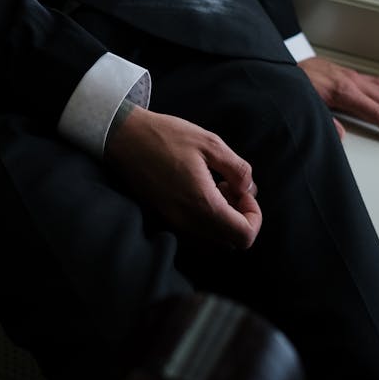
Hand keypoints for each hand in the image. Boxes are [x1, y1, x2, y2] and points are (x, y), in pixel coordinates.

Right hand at [104, 107, 261, 248]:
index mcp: (204, 205)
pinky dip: (204, 221)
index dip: (254, 216)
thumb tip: (248, 189)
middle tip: (231, 189)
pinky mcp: (162, 219)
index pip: (244, 236)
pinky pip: (193, 235)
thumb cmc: (166, 136)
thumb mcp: (211, 143)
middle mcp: (188, 222)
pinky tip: (198, 193)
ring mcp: (173, 224)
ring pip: (211, 242)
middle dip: (239, 219)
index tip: (243, 192)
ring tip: (216, 191)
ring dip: (222, 222)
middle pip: (230, 243)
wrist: (124, 138)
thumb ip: (238, 169)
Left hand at [298, 57, 378, 147]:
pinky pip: (377, 83)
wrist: (280, 63)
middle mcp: (352, 82)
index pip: (378, 113)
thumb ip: (324, 121)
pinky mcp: (348, 74)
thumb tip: (342, 136)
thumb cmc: (291, 83)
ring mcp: (352, 76)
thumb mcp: (304, 104)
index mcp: (344, 91)